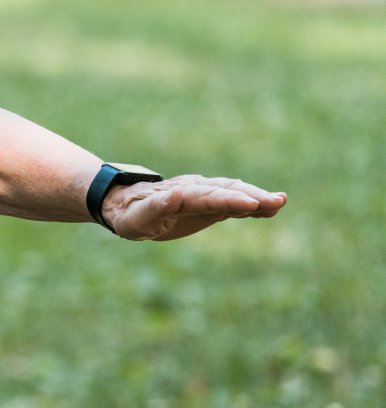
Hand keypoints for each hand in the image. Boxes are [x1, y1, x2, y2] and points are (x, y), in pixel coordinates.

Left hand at [103, 175, 286, 240]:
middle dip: (251, 196)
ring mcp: (204, 194)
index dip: (229, 201)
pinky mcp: (209, 204)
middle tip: (277, 202)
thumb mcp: (136, 218)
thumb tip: (175, 195)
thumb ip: (156, 208)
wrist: (126, 205)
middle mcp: (195, 190)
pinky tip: (272, 208)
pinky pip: (233, 203)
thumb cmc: (130, 214)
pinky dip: (252, 205)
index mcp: (178, 194)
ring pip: (233, 193)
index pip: (206, 197)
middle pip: (226, 191)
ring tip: (280, 202)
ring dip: (256, 198)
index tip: (250, 204)